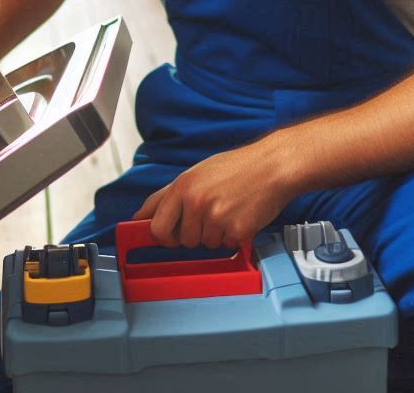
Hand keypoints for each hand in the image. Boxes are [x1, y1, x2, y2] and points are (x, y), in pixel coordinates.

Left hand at [132, 140, 292, 249]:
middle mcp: (196, 203)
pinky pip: (226, 245)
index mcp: (183, 187)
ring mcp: (216, 219)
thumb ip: (168, 195)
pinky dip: (233, 235)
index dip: (162, 234)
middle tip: (209, 214)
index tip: (166, 236)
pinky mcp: (236, 231)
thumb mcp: (196, 173)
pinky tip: (240, 215)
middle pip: (182, 240)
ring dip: (215, 233)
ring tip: (228, 209)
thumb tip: (141, 215)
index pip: (157, 227)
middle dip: (193, 234)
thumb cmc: (237, 167)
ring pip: (205, 244)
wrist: (272, 167)